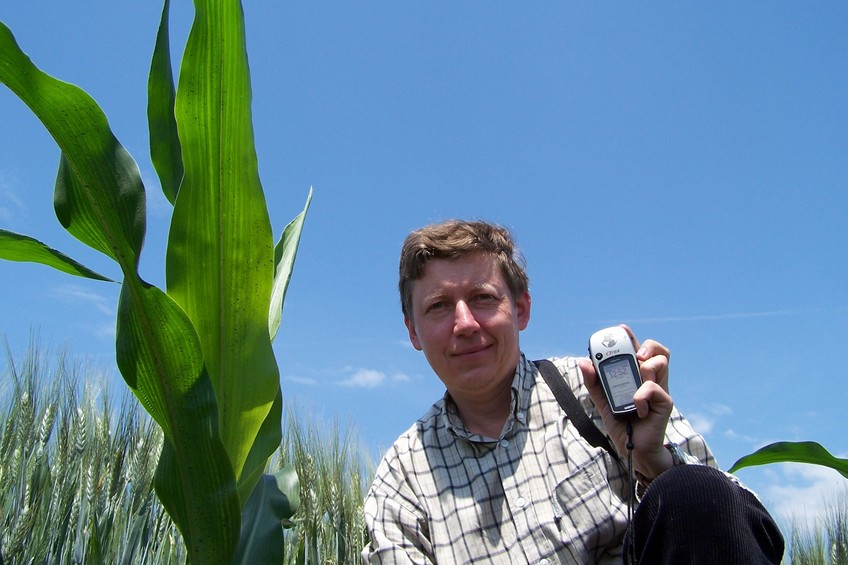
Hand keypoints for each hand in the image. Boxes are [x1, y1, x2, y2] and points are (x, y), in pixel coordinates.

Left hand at [579, 325, 674, 479]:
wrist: (632, 450)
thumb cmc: (622, 424)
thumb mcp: (603, 401)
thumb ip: (594, 383)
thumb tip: (583, 362)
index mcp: (638, 376)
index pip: (639, 350)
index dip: (632, 338)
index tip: (621, 329)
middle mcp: (651, 379)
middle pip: (658, 350)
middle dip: (646, 346)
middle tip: (635, 355)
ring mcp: (660, 390)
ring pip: (660, 362)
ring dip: (645, 367)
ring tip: (635, 382)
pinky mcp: (665, 403)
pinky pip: (653, 388)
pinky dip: (641, 396)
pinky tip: (637, 408)